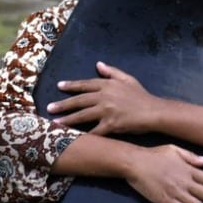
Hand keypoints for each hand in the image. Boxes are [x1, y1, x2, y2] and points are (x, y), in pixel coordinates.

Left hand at [50, 61, 168, 134]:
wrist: (153, 111)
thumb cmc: (141, 96)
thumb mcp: (127, 79)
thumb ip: (111, 72)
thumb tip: (98, 64)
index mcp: (107, 85)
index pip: (85, 84)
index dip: (71, 85)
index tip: (59, 86)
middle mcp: (104, 97)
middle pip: (79, 100)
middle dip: (63, 104)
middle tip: (49, 107)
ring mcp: (106, 111)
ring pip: (82, 116)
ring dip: (67, 119)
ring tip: (54, 123)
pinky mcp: (111, 125)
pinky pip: (94, 132)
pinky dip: (83, 135)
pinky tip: (73, 139)